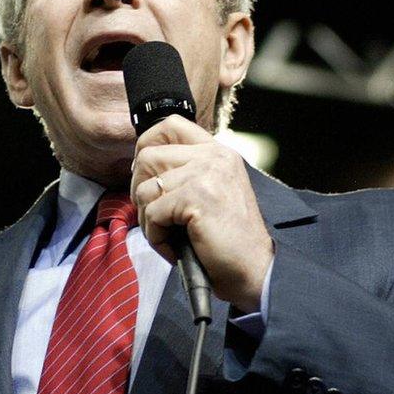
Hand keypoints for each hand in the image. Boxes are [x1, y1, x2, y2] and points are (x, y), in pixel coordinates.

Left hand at [130, 115, 274, 312]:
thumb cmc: (228, 238)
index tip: (146, 175)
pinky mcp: (197, 197)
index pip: (170, 125)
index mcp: (217, 151)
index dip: (146, 146)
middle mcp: (213, 156)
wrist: (254, 268)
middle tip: (153, 218)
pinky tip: (173, 248)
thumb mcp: (212, 190)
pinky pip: (152, 213)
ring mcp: (206, 174)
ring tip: (166, 236)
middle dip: (139, 191)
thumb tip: (141, 166)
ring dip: (147, 220)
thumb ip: (186, 171)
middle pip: (147, 156)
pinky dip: (156, 237)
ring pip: (144, 188)